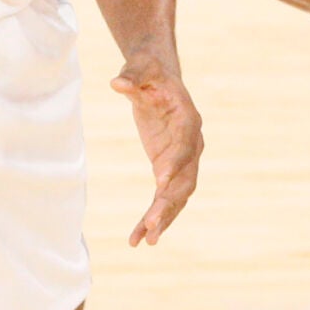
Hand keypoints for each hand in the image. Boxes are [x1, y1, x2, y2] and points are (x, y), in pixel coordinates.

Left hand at [110, 59, 202, 245]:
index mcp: (188, 120)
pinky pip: (164, 198)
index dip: (174, 164)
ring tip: (147, 241)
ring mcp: (183, 160)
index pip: (184, 146)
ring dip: (163, 218)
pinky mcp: (169, 169)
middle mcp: (192, 144)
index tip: (159, 183)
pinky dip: (153, 217)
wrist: (159, 78)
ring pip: (178, 196)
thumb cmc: (150, 72)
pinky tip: (137, 239)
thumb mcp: (141, 69)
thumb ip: (132, 77)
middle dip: (169, 202)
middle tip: (153, 224)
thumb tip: (117, 83)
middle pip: (185, 179)